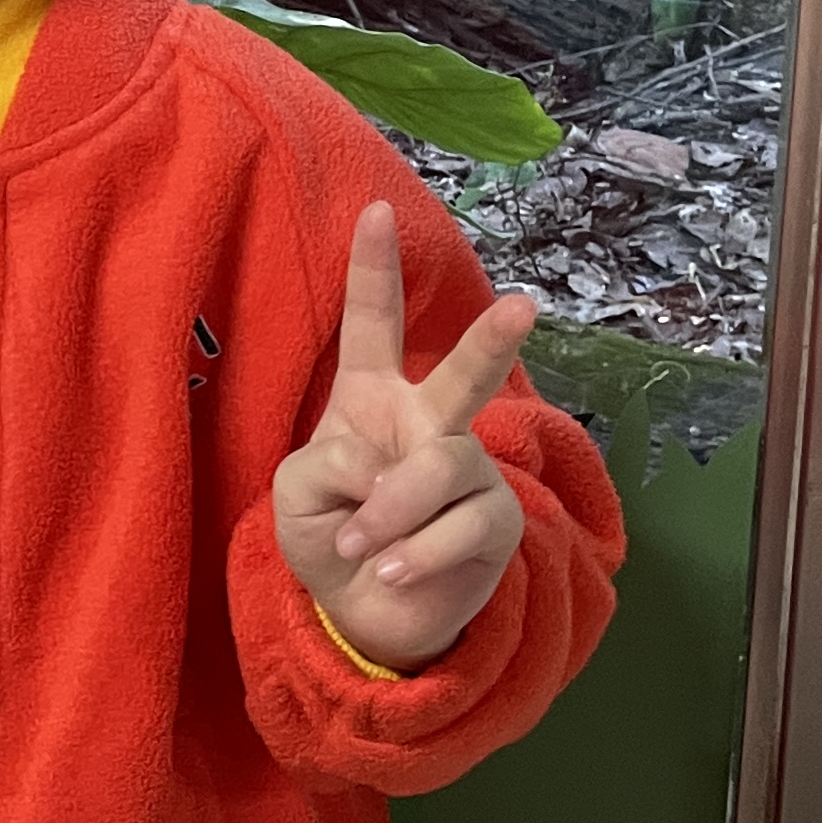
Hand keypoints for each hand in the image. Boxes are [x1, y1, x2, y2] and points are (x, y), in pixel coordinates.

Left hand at [272, 201, 538, 670]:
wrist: (361, 612)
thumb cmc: (330, 534)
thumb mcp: (296, 493)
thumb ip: (327, 464)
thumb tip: (392, 467)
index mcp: (371, 399)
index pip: (373, 326)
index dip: (374, 270)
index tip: (373, 211)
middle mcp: (429, 422)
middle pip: (463, 374)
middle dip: (490, 341)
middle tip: (525, 306)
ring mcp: (469, 469)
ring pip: (440, 468)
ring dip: (390, 513)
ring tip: (362, 545)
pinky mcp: (497, 521)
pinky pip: (461, 526)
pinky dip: (414, 553)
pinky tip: (389, 568)